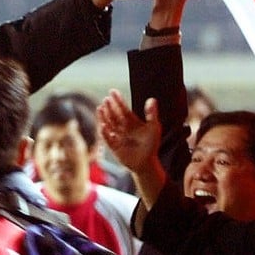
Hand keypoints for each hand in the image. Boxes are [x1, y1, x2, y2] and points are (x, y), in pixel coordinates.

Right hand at [97, 89, 167, 209]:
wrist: (147, 163)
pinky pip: (108, 139)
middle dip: (110, 107)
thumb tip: (152, 99)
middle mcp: (123, 128)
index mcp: (132, 122)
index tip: (112, 91)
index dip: (118, 100)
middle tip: (106, 99)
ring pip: (109, 125)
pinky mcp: (114, 146)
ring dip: (104, 117)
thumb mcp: (154, 128)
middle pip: (114, 116)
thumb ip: (151, 114)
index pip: (123, 109)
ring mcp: (118, 137)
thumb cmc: (151, 145)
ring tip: (100, 108)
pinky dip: (105, 133)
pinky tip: (103, 125)